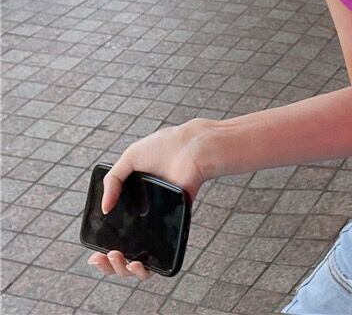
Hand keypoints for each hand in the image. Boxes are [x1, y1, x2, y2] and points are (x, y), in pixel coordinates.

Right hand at [86, 118, 210, 280]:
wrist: (190, 149)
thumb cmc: (164, 149)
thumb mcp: (130, 158)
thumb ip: (112, 180)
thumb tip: (104, 209)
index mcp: (132, 202)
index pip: (113, 232)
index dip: (102, 249)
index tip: (93, 254)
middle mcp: (144, 215)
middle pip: (124, 252)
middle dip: (110, 263)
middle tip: (104, 257)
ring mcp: (159, 223)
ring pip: (140, 260)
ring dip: (124, 269)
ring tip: (118, 259)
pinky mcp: (174, 226)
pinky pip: (162, 255)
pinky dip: (147, 268)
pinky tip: (136, 263)